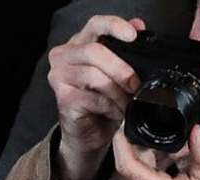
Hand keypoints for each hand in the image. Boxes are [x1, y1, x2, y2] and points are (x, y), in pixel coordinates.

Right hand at [47, 14, 142, 179]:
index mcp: (80, 43)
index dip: (114, 26)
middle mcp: (64, 55)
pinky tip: (116, 113)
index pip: (96, 24)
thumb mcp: (117, 74)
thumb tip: (139, 24)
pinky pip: (92, 98)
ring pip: (94, 76)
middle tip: (135, 84)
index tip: (132, 36)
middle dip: (121, 69)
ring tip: (127, 103)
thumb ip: (125, 49)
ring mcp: (60, 76)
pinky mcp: (63, 98)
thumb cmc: (103, 102)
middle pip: (95, 52)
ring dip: (117, 92)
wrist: (88, 135)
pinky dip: (110, 107)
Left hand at [114, 125, 199, 179]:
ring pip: (134, 169)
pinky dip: (150, 167)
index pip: (126, 163)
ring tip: (174, 154)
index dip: (121, 140)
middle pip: (130, 162)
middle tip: (167, 136)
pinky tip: (168, 166)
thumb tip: (195, 128)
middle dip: (145, 144)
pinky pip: (137, 179)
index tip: (126, 123)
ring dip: (149, 156)